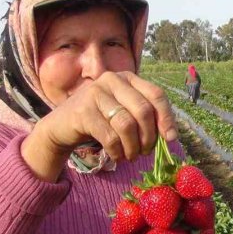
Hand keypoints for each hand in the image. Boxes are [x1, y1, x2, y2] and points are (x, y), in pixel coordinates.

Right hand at [23, 72, 177, 180]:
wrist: (62, 126)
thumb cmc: (100, 120)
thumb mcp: (125, 112)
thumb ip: (145, 116)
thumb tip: (170, 135)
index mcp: (128, 78)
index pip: (156, 95)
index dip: (166, 118)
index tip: (171, 139)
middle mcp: (112, 80)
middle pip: (143, 111)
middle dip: (149, 137)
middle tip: (146, 152)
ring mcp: (95, 93)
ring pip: (127, 125)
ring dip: (133, 147)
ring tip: (131, 155)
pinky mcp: (83, 111)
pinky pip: (110, 137)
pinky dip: (118, 151)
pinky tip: (117, 155)